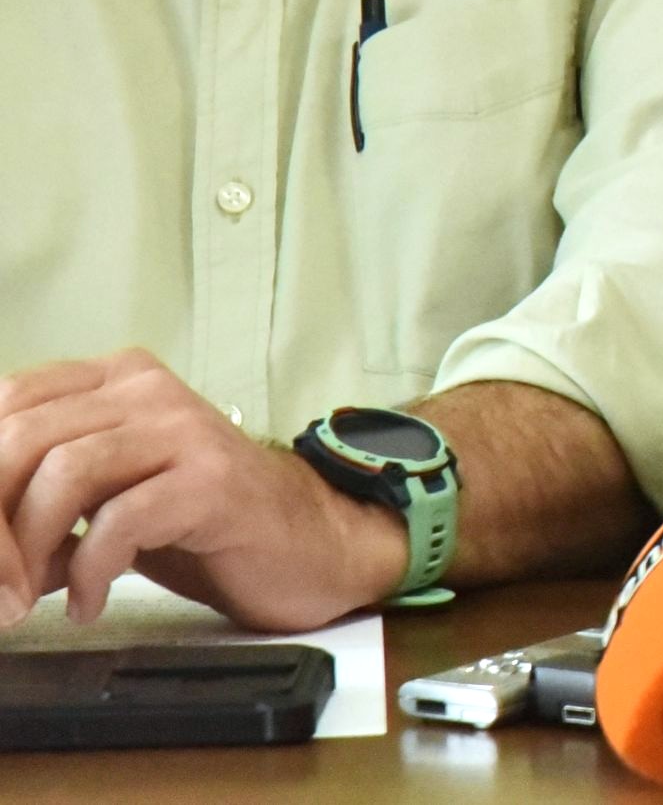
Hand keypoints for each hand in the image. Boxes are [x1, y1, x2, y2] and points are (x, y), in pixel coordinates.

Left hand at [0, 352, 403, 632]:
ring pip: (64, 472)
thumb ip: (41, 508)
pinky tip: (90, 603)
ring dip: (28, 551)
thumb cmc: (201, 524)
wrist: (311, 542)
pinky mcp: (213, 480)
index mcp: (115, 381)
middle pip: (22, 438)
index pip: (7, 404)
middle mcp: (148, 390)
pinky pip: (121, 519)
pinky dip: (90, 572)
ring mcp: (185, 429)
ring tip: (28, 601)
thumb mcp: (105, 501)